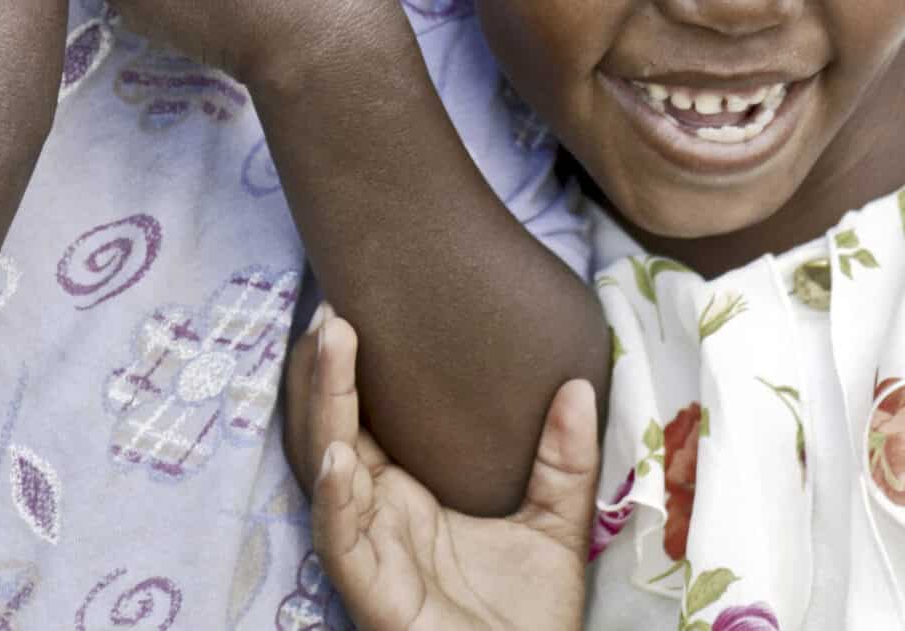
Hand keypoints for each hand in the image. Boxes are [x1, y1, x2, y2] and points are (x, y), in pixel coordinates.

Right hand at [292, 307, 594, 630]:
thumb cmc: (530, 618)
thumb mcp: (556, 526)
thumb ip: (564, 461)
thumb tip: (580, 386)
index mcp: (406, 496)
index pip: (365, 420)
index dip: (353, 367)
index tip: (356, 305)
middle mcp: (377, 517)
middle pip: (333, 433)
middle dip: (325, 373)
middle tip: (332, 309)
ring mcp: (369, 552)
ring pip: (327, 472)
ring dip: (325, 409)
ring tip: (331, 347)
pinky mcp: (371, 594)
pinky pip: (342, 542)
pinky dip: (336, 499)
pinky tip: (340, 456)